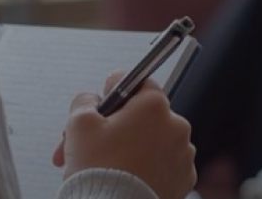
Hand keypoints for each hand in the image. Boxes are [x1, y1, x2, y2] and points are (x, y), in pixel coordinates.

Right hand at [51, 71, 195, 198]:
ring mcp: (183, 155)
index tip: (103, 104)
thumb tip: (90, 100)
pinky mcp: (183, 180)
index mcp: (154, 106)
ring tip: (104, 164)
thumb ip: (85, 100)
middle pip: (141, 115)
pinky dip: (145, 168)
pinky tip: (123, 177)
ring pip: (151, 141)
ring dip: (128, 147)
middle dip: (115, 127)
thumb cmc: (99, 171)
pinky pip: (161, 164)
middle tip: (91, 143)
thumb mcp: (79, 123)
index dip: (114, 91)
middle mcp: (176, 127)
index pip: (137, 82)